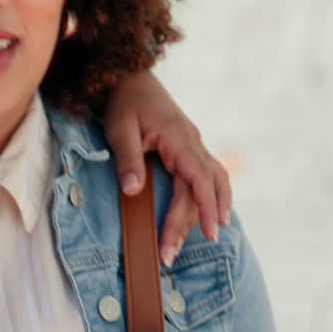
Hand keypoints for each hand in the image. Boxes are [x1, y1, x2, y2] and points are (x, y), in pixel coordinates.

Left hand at [104, 70, 232, 262]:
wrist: (130, 78)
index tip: (210, 232)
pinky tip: (211, 213)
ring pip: (213, 182)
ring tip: (205, 238)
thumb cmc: (123, 102)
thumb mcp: (119, 128)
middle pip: (202, 189)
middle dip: (191, 223)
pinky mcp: (188, 148)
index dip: (207, 207)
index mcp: (179, 139)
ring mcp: (193, 146)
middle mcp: (193, 144)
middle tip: (170, 253)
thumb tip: (132, 191)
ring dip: (210, 210)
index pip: (200, 179)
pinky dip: (213, 195)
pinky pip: (208, 175)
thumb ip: (127, 159)